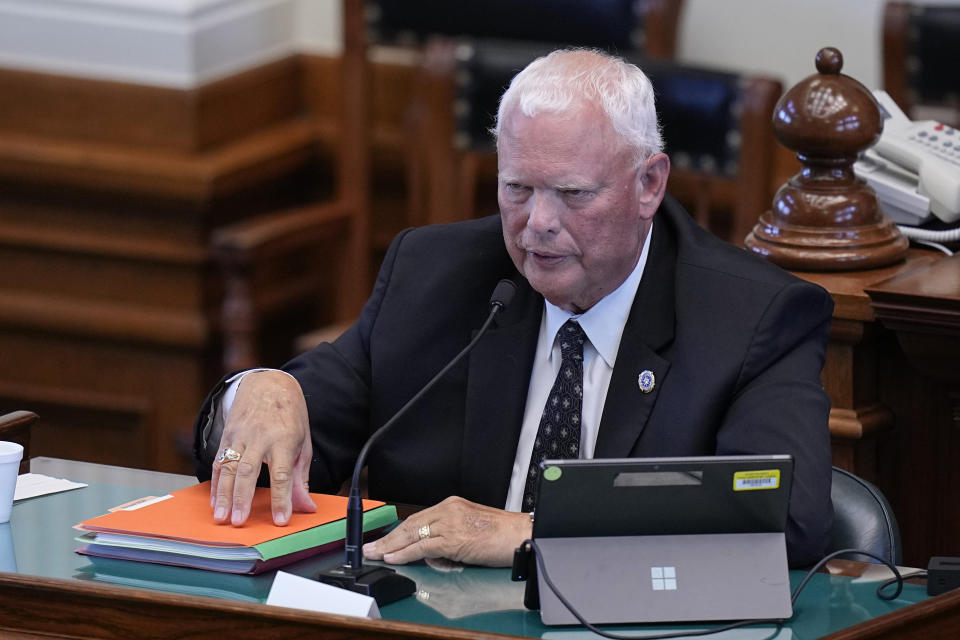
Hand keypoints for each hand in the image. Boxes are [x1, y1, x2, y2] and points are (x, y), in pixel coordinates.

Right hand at [210, 370, 315, 526]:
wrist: (269, 384)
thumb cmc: (290, 415)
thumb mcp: (303, 444)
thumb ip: (301, 478)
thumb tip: (307, 506)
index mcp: (283, 439)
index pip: (282, 474)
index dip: (282, 499)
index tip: (281, 519)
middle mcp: (260, 437)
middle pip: (248, 472)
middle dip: (243, 499)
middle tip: (239, 521)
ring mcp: (240, 435)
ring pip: (228, 468)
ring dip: (224, 495)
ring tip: (222, 517)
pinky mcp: (227, 435)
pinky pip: (218, 461)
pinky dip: (215, 483)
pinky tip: (215, 501)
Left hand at [362, 496, 531, 566]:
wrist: (522, 535)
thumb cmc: (503, 534)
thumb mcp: (471, 529)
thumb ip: (449, 537)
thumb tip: (432, 553)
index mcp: (452, 505)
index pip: (417, 517)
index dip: (397, 530)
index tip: (383, 539)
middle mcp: (449, 509)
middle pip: (410, 523)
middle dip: (387, 538)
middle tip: (369, 547)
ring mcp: (451, 522)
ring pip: (412, 533)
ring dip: (390, 546)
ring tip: (374, 554)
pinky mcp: (455, 538)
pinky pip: (423, 546)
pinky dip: (405, 553)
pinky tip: (393, 557)